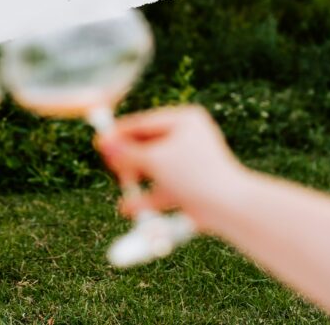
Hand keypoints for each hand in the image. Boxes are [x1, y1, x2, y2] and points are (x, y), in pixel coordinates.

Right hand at [97, 105, 244, 231]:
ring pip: (156, 170)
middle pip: (149, 146)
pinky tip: (130, 209)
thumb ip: (127, 153)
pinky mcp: (194, 187)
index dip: (120, 133)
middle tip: (111, 167)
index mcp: (185, 120)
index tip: (99, 141)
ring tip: (122, 190)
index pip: (145, 122)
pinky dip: (149, 198)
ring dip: (137, 182)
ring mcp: (193, 164)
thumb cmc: (195, 175)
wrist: (230, 207)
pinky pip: (165, 189)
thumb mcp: (154, 160)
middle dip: (128, 160)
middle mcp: (190, 138)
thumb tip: (105, 142)